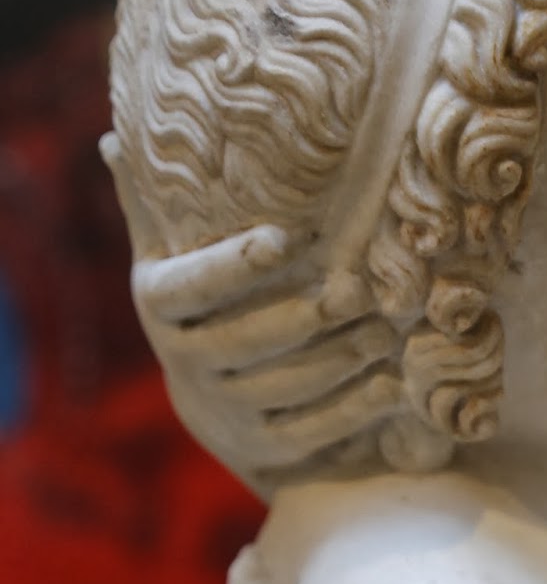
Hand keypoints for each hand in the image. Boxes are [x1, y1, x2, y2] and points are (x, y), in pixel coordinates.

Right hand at [102, 134, 404, 486]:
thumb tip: (117, 136)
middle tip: (360, 290)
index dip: (231, 266)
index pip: (187, 288)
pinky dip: (352, 412)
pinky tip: (392, 386)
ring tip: (388, 333)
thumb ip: (155, 202)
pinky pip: (307, 433)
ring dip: (338, 361)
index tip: (283, 237)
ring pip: (281, 388)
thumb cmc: (207, 302)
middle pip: (242, 343)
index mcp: (161, 303)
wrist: (216, 404)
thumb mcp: (174, 252)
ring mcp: (223, 409)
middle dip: (304, 317)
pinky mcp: (262, 447)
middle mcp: (185, 361)